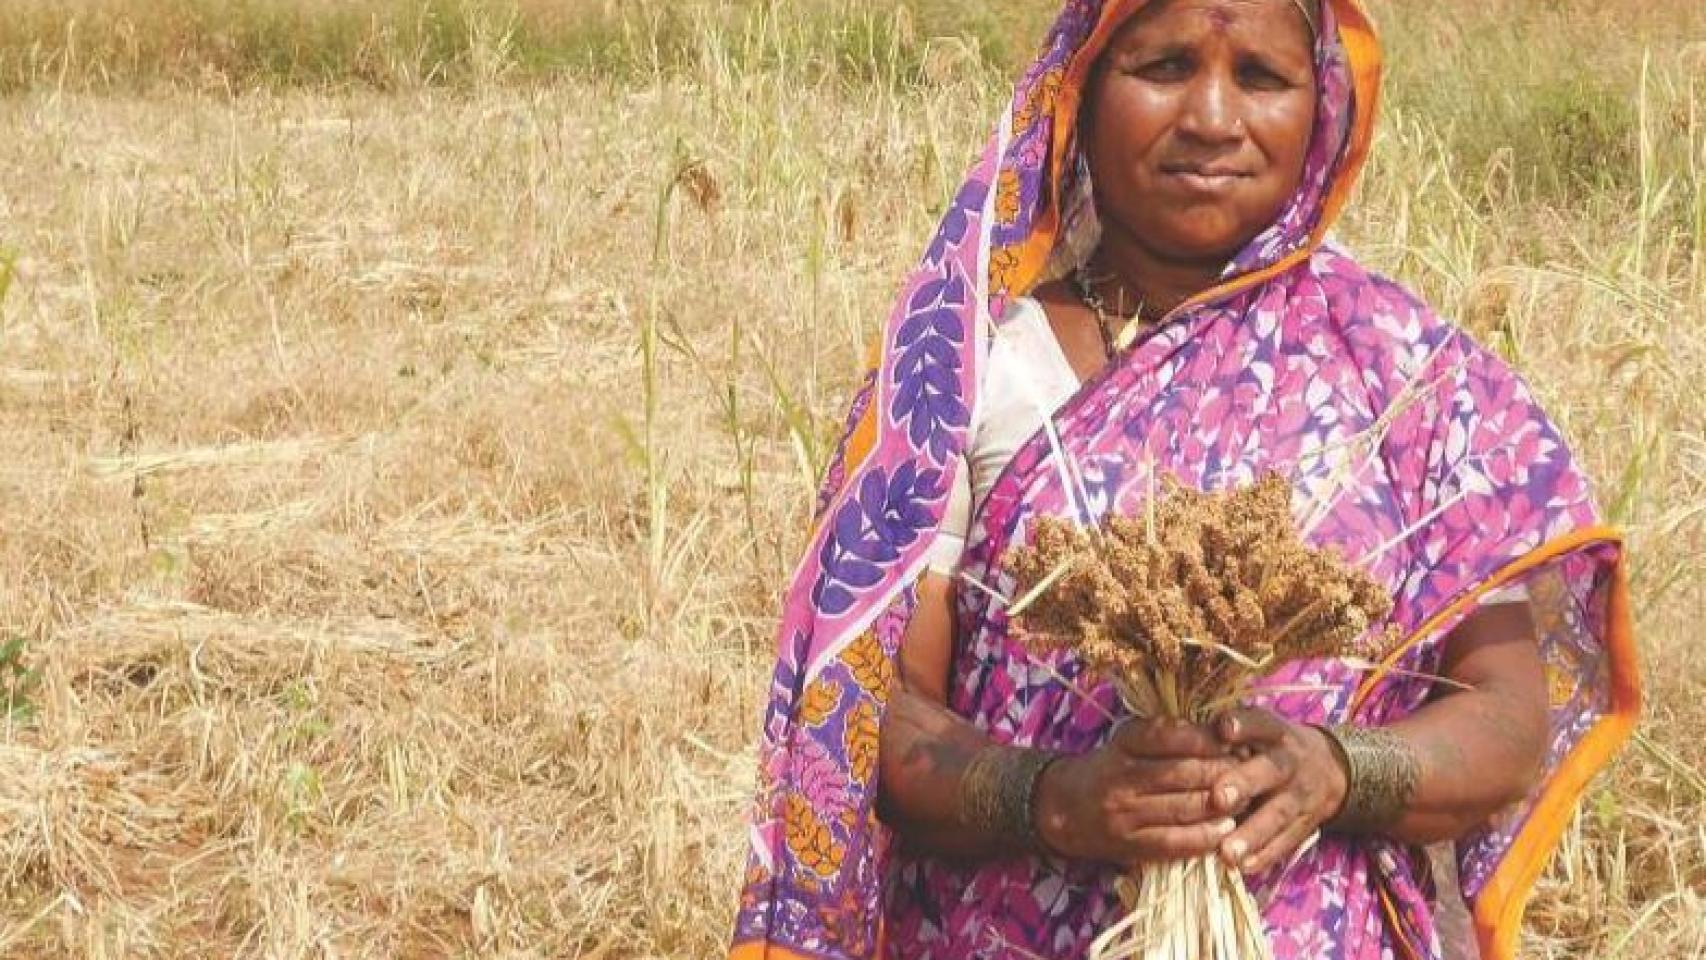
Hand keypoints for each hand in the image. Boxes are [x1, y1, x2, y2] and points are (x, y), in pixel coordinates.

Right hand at [1034, 718, 1240, 866]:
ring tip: (1246, 801)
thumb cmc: (1110, 768)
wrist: (1064, 808)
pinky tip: (1225, 830)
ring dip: (1222, 806)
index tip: (1239, 742)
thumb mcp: (1130, 740)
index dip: (1213, 740)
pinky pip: (1176, 842)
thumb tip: (1224, 735)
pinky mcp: (1129, 845)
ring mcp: (1125, 813)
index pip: (1175, 736)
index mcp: (1124, 743)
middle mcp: (1122, 776)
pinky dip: (1206, 836)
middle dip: (1226, 773)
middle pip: (1186, 773)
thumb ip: (1170, 734)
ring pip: (1185, 807)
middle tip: (1253, 773)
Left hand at [1209, 708, 1348, 874]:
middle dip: (1243, 784)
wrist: (1327, 769)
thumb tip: (1177, 732)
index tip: (1223, 729)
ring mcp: (1299, 795)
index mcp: (1273, 733)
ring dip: (1252, 834)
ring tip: (1227, 852)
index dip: (1243, 726)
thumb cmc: (1269, 747)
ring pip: (1277, 814)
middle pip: (1268, 771)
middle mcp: (1289, 762)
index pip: (1260, 723)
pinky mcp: (1305, 824)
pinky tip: (1243, 867)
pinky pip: (1285, 842)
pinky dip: (1265, 855)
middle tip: (1218, 798)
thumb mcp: (1256, 729)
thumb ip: (1224, 733)